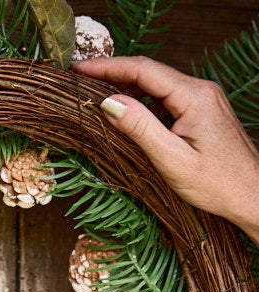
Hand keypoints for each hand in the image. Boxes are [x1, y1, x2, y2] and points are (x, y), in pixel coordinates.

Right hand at [71, 56, 258, 243]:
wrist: (251, 195)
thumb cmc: (217, 184)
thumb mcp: (172, 159)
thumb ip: (140, 128)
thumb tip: (109, 102)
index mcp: (194, 96)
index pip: (143, 70)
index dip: (107, 67)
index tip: (79, 69)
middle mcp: (200, 90)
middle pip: (149, 73)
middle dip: (113, 75)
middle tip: (80, 83)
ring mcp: (203, 99)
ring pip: (157, 87)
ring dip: (127, 91)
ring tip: (96, 100)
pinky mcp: (202, 111)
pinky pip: (166, 100)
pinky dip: (143, 105)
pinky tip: (127, 117)